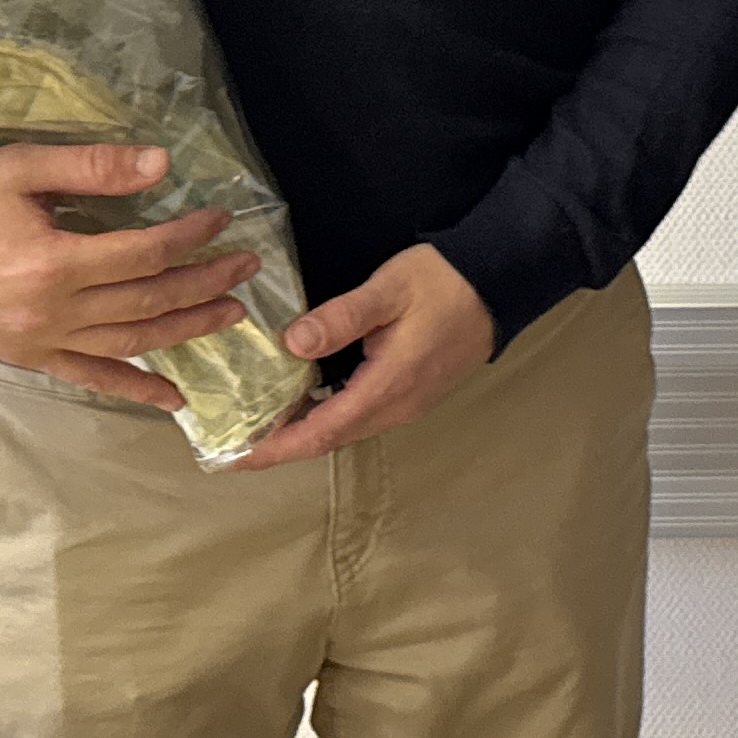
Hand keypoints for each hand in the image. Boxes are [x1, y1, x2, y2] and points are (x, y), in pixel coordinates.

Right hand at [0, 142, 256, 408]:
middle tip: (245, 268)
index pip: (144, 254)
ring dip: (187, 330)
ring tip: (230, 315)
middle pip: (148, 301)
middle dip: (204, 284)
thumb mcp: (16, 169)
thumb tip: (159, 163)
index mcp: (52, 264)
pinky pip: (92, 379)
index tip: (219, 221)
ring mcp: (43, 342)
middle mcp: (52, 312)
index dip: (189, 238)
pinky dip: (136, 390)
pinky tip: (174, 399)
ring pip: (132, 343)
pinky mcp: (31, 358)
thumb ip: (90, 167)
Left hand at [236, 244, 498, 467]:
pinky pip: (362, 416)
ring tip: (262, 422)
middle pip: (330, 439)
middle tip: (234, 439)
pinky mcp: (415, 392)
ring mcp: (410, 402)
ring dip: (305, 431)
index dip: (275, 448)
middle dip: (282, 444)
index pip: (321, 432)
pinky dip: (327, 416)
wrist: (502, 280)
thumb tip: (292, 343)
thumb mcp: (390, 289)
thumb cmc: (445, 281)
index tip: (235, 457)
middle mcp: (398, 406)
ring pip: (347, 429)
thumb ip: (341, 317)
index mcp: (387, 386)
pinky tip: (306, 399)